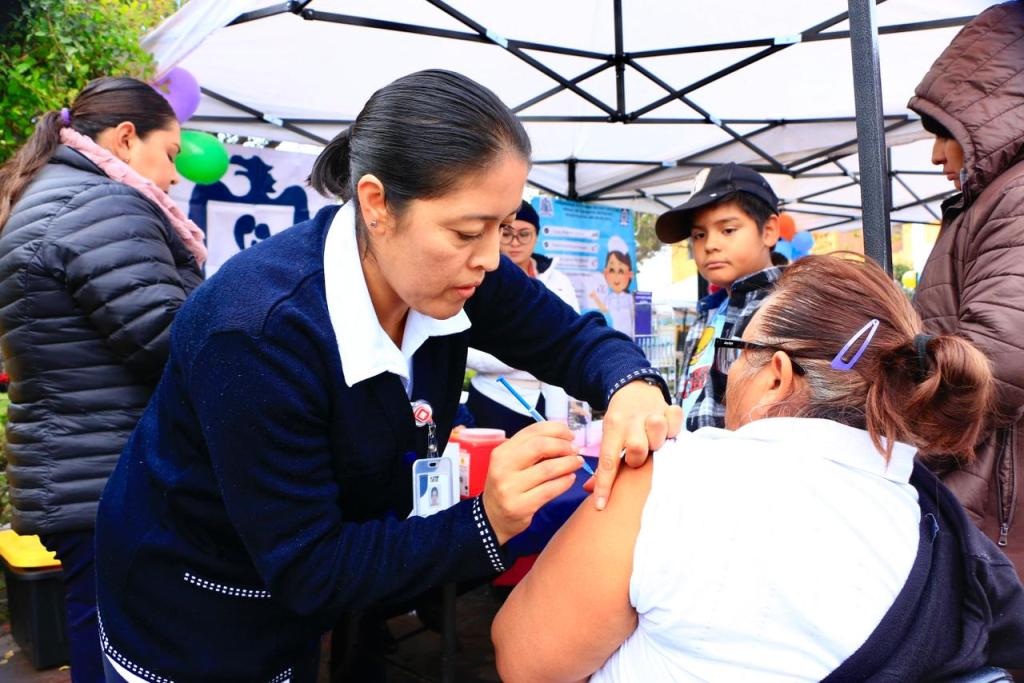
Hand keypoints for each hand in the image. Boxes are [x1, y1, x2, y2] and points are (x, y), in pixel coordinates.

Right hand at [482, 422, 582, 544]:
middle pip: (540, 446)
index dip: (556, 430)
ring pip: (548, 469)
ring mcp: (510, 487)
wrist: (493, 518)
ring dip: (568, 463)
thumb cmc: (508, 485)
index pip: (533, 431)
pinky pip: (550, 490)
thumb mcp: (512, 463)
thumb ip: (533, 449)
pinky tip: (570, 479)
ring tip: (577, 462)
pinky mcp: (520, 506)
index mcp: (502, 451)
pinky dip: (564, 482)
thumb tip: (564, 438)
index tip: (570, 435)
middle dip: (563, 446)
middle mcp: (503, 467)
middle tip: (575, 450)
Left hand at [585, 380, 682, 509]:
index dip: (604, 485)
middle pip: (637, 449)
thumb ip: (603, 464)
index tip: (600, 505)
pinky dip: (673, 426)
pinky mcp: (668, 406)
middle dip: (638, 457)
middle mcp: (630, 419)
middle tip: (639, 452)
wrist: (632, 386)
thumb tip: (588, 489)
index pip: (607, 461)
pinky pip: (676, 420)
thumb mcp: (608, 436)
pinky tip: (667, 427)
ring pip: (658, 433)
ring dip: (657, 440)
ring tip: (653, 438)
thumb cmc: (621, 420)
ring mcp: (650, 412)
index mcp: (612, 427)